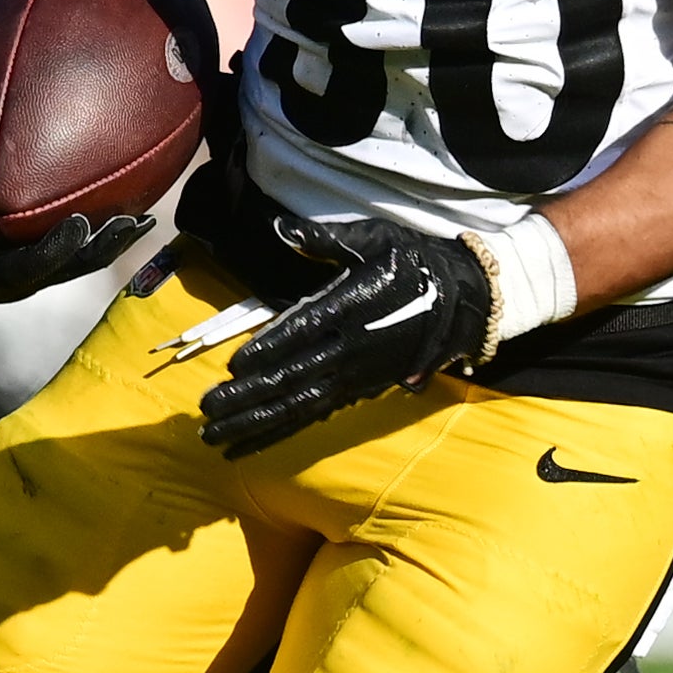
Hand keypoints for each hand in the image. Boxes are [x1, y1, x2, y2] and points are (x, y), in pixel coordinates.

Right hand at [0, 95, 148, 305]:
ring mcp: (2, 288)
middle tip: (78, 224)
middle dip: (46, 254)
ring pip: (52, 279)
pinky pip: (72, 270)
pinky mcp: (31, 283)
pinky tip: (143, 222)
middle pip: (10, 276)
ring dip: (91, 254)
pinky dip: (105, 248)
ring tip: (129, 224)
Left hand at [196, 213, 492, 456]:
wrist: (465, 302)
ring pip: (298, 406)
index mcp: (351, 308)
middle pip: (292, 378)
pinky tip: (248, 444)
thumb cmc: (414, 263)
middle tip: (207, 410)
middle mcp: (351, 349)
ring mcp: (354, 376)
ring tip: (215, 436)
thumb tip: (282, 228)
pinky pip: (313, 415)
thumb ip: (326, 238)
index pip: (304, 332)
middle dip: (247, 397)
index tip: (235, 366)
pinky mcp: (358, 391)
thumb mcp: (375, 239)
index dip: (269, 350)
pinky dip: (279, 432)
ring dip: (255, 423)